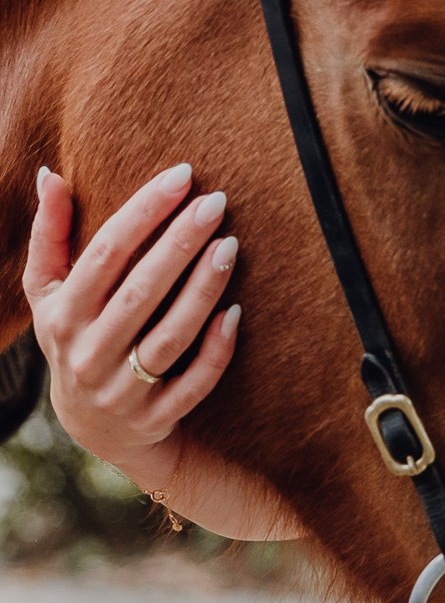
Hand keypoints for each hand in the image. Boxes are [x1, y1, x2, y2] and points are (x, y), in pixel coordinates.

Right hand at [22, 163, 240, 495]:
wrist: (93, 427)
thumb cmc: (76, 336)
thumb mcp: (50, 292)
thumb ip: (49, 234)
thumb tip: (49, 174)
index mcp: (61, 316)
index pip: (104, 255)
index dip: (143, 212)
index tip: (182, 175)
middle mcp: (88, 354)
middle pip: (139, 292)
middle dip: (179, 243)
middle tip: (216, 202)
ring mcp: (122, 390)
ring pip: (170, 336)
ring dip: (203, 290)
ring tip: (230, 245)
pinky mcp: (156, 417)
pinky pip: (192, 384)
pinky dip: (215, 351)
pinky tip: (236, 312)